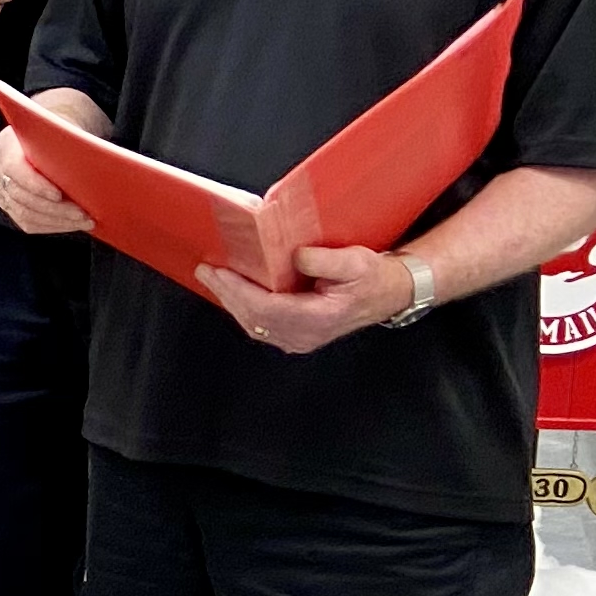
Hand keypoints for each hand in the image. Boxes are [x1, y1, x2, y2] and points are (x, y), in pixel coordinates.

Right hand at [0, 123, 91, 235]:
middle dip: (54, 209)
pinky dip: (52, 226)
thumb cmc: (61, 129)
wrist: (50, 136)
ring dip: (57, 220)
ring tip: (83, 221)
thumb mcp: (64, 128)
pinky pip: (27, 222)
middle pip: (20, 196)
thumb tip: (97, 162)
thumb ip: (69, 143)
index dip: (35, 185)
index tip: (59, 195)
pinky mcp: (10, 204)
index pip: (13, 168)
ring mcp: (1, 187)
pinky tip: (72, 224)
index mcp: (8, 142)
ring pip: (24, 213)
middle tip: (82, 214)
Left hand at [203, 246, 414, 355]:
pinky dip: (243, 305)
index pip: (267, 308)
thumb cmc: (373, 278)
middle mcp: (305, 335)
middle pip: (254, 318)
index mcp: (318, 319)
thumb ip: (325, 261)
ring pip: (254, 323)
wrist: (388, 294)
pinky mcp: (296, 334)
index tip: (220, 272)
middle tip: (206, 270)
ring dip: (231, 300)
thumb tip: (295, 257)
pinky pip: (261, 323)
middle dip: (227, 293)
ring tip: (213, 277)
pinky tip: (233, 289)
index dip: (239, 290)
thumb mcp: (356, 263)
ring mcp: (299, 338)